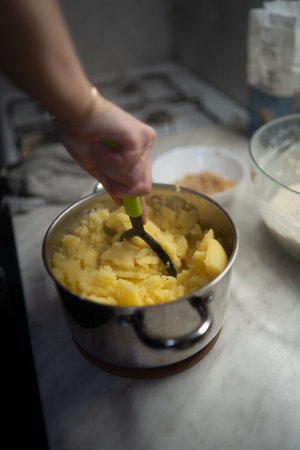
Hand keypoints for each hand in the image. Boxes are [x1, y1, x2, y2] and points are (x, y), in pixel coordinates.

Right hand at [59, 91, 154, 208]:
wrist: (74, 114)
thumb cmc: (82, 134)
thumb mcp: (96, 167)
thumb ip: (111, 184)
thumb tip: (121, 203)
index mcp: (135, 155)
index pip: (142, 183)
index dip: (141, 203)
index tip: (142, 220)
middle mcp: (145, 149)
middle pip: (142, 187)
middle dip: (119, 185)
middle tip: (102, 165)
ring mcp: (146, 143)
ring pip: (134, 179)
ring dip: (110, 169)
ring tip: (100, 150)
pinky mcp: (142, 138)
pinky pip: (128, 167)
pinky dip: (110, 160)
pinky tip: (103, 145)